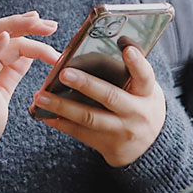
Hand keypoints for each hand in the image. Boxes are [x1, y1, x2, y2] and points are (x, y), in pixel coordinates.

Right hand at [0, 11, 59, 156]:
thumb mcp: (2, 91)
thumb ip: (12, 71)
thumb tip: (30, 53)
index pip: (9, 40)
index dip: (30, 32)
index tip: (51, 28)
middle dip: (23, 23)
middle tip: (49, 24)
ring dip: (11, 26)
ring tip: (34, 21)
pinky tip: (5, 37)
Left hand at [33, 44, 165, 166]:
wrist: (151, 148)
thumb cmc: (141, 106)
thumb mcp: (145, 90)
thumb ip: (130, 73)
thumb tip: (107, 44)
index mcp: (147, 93)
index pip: (145, 76)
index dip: (137, 63)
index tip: (127, 49)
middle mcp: (136, 113)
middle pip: (110, 96)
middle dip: (86, 85)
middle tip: (64, 73)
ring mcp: (121, 131)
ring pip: (89, 117)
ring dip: (62, 106)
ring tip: (41, 97)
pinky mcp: (106, 144)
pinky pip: (79, 132)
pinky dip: (60, 123)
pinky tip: (43, 114)